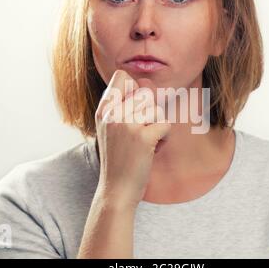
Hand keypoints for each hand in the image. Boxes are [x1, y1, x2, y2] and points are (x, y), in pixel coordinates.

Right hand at [94, 70, 170, 208]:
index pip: (123, 76)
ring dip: (158, 126)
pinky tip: (152, 149)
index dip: (135, 89)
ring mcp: (126, 124)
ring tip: (146, 142)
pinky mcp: (142, 137)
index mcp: (103, 109)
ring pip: (157, 108)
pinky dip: (164, 138)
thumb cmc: (119, 158)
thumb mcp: (112, 128)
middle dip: (150, 111)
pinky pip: (165, 124)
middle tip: (142, 130)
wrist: (116, 190)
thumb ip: (126, 104)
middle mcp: (112, 113)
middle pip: (145, 91)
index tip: (134, 110)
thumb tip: (148, 82)